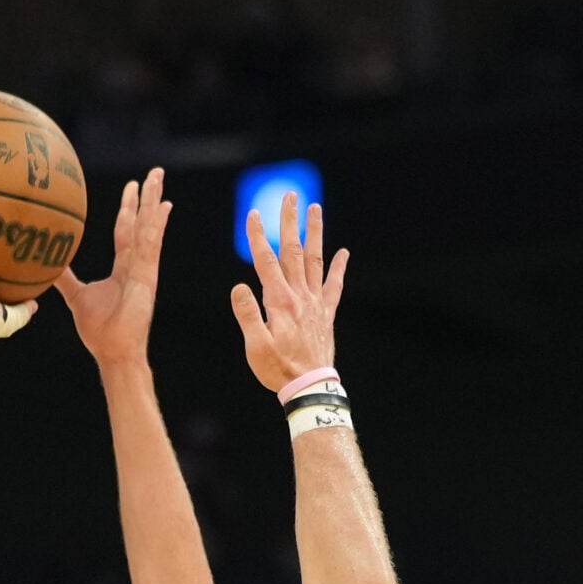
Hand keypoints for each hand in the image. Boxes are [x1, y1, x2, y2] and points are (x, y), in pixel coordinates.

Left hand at [57, 167, 170, 368]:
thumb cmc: (99, 330)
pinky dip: (156, 226)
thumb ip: (65, 277)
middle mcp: (137, 264)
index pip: (126, 231)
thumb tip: (47, 261)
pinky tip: (161, 207)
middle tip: (155, 173)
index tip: (132, 188)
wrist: (113, 350)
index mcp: (125, 268)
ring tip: (158, 179)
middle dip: (148, 198)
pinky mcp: (147, 276)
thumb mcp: (77, 296)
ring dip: (154, 202)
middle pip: (144, 223)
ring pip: (150, 228)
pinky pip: (151, 245)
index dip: (129, 210)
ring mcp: (144, 269)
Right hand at [229, 192, 347, 392]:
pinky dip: (338, 268)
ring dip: (315, 233)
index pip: (266, 261)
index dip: (258, 237)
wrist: (310, 387)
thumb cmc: (278, 369)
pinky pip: (333, 286)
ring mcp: (315, 303)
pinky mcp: (326, 314)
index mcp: (279, 301)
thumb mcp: (255, 346)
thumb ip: (248, 315)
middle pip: (293, 251)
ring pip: (315, 260)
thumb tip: (239, 287)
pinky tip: (343, 252)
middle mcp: (299, 296)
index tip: (253, 214)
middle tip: (290, 196)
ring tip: (315, 209)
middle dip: (289, 222)